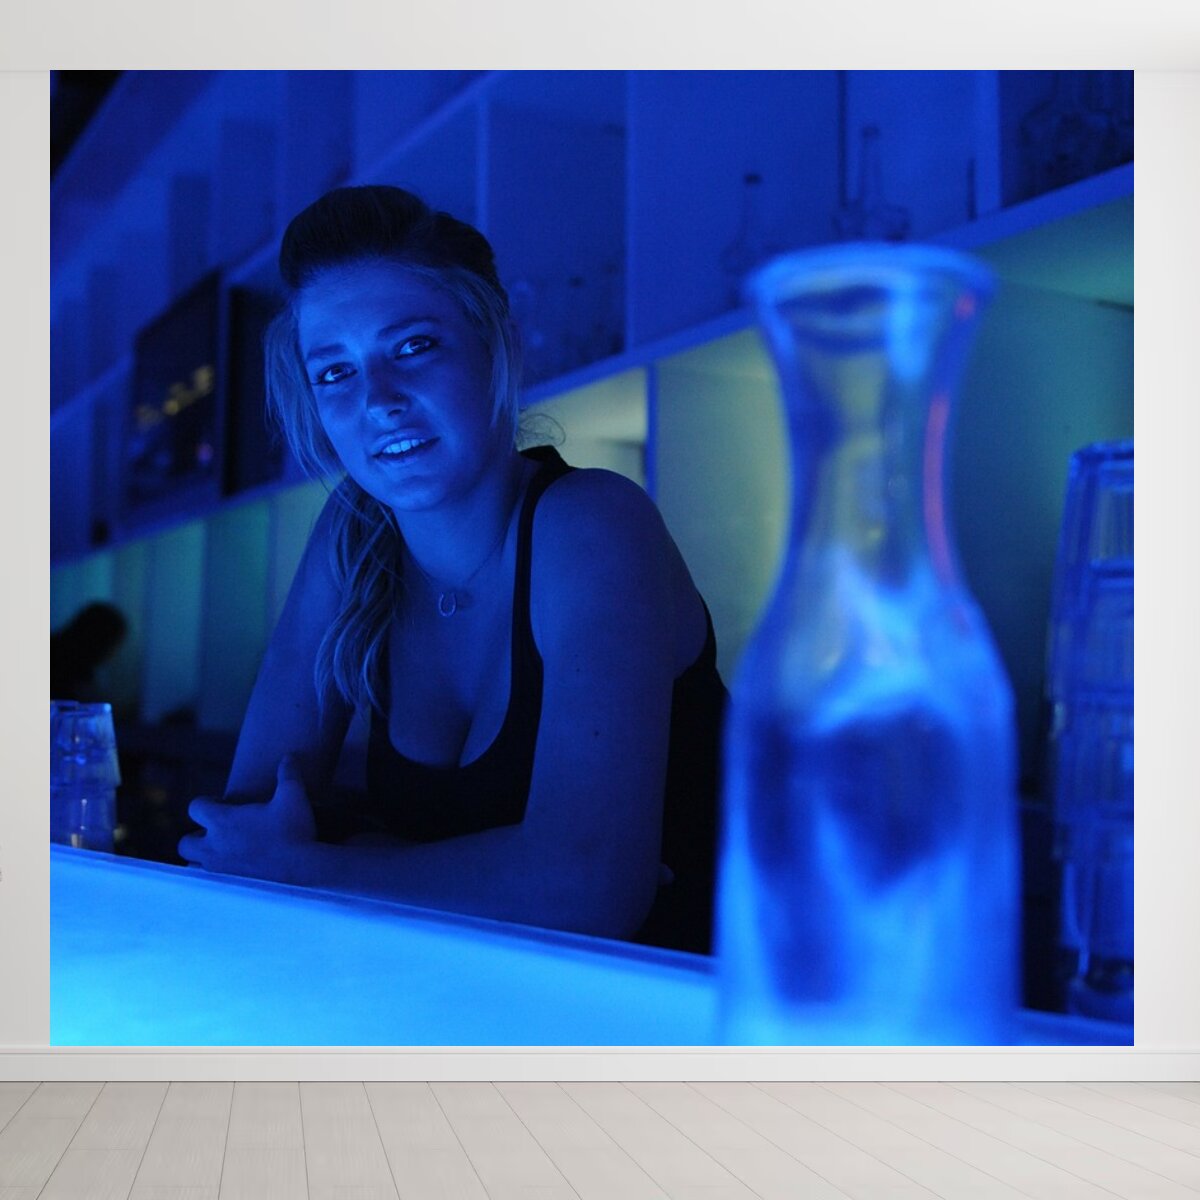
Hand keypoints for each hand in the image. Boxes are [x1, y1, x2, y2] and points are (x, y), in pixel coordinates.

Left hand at [179, 754, 316, 884]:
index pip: (195, 807)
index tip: (222, 803)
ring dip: (202, 859)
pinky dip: (214, 878)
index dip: (206, 803)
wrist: (302, 868)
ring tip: (223, 855)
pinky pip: (208, 885)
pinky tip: (233, 873)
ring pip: (193, 866)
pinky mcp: (229, 887)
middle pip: (184, 842)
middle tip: (219, 833)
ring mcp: (219, 870)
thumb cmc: (293, 830)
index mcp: (222, 821)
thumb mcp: (293, 795)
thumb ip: (288, 773)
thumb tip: (290, 756)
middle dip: (196, 836)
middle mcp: (213, 846)